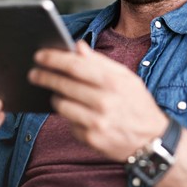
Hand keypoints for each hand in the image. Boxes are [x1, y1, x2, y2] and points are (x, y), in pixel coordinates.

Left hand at [29, 40, 167, 160]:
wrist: (152, 140)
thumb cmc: (137, 103)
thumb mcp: (126, 77)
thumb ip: (100, 62)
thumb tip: (78, 46)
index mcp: (114, 82)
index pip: (76, 66)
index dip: (54, 59)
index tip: (40, 55)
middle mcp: (105, 102)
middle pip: (64, 85)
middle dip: (45, 77)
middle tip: (34, 73)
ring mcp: (97, 122)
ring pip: (62, 105)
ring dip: (56, 97)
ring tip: (56, 92)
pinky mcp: (92, 139)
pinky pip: (69, 123)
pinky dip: (70, 116)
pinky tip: (76, 112)